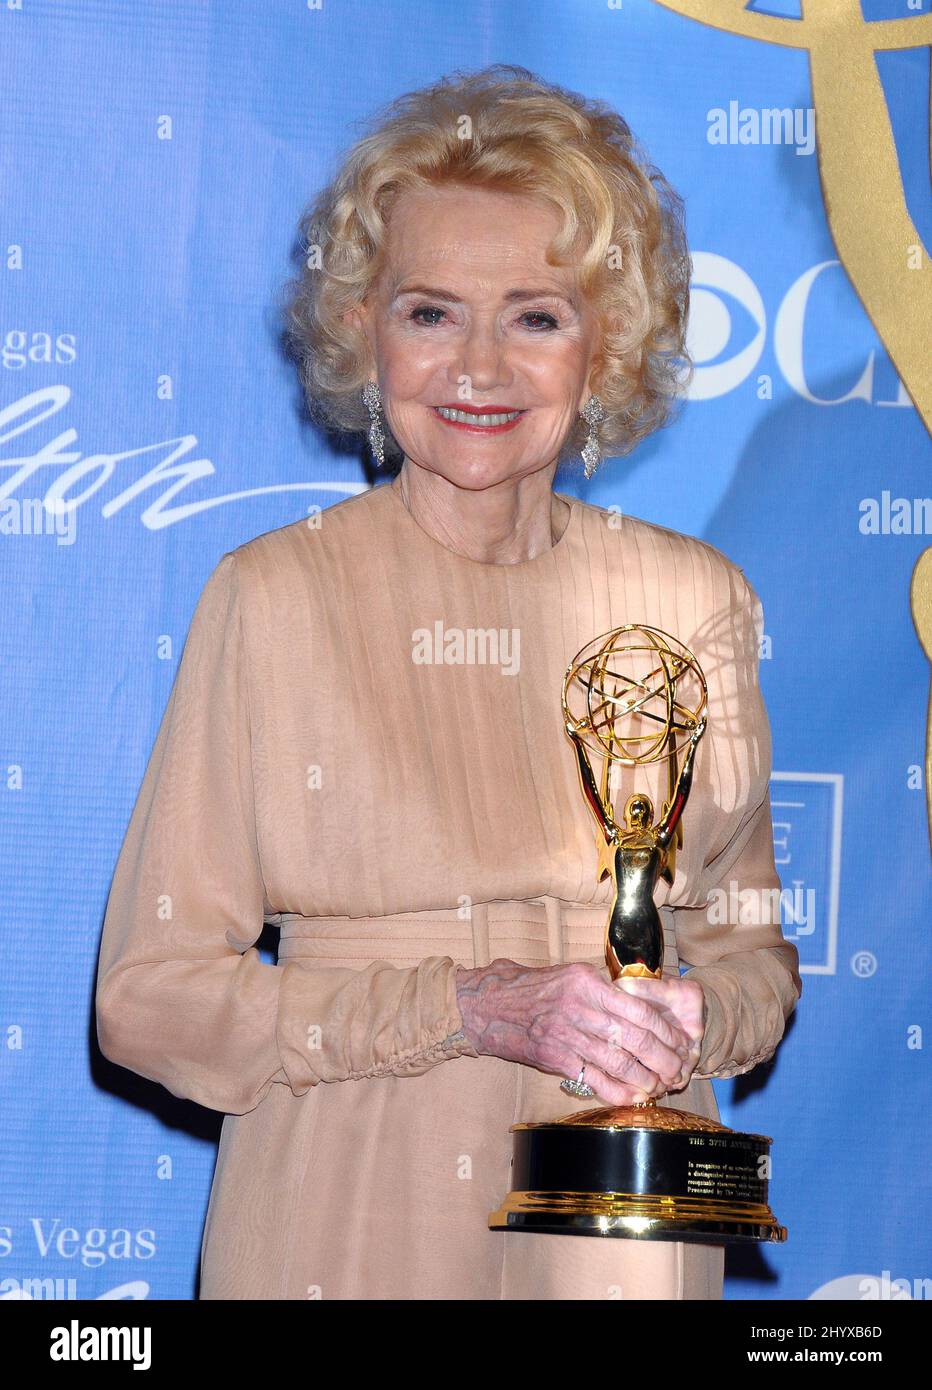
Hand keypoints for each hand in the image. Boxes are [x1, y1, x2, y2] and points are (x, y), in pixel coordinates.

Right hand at [454, 959, 697, 1105]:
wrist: (491, 1006)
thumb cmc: (535, 989)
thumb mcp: (571, 975)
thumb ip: (604, 991)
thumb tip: (641, 1008)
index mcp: (587, 983)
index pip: (639, 1009)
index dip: (665, 1030)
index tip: (679, 1041)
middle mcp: (580, 1008)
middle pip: (635, 1038)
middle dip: (663, 1058)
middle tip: (678, 1069)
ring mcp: (567, 1035)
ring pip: (619, 1062)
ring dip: (645, 1078)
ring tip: (660, 1086)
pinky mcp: (555, 1058)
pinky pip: (594, 1079)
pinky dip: (618, 1091)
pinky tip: (633, 1097)